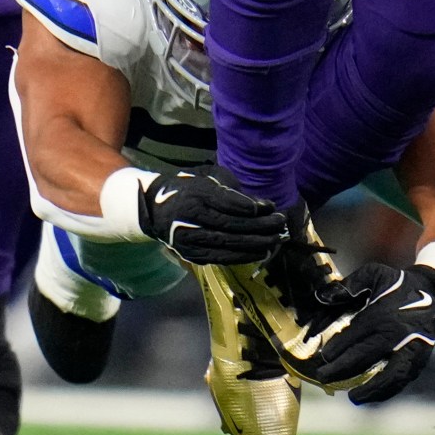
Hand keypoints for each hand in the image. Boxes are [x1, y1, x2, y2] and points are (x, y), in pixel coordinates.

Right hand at [139, 169, 286, 264]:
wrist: (154, 209)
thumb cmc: (188, 187)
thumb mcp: (207, 177)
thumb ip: (232, 190)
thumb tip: (260, 206)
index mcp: (195, 193)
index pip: (228, 203)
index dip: (252, 207)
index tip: (270, 206)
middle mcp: (191, 217)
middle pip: (232, 225)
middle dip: (260, 226)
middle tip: (280, 224)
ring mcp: (190, 239)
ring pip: (229, 244)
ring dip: (256, 243)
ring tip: (276, 240)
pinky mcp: (192, 254)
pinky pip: (221, 257)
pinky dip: (243, 256)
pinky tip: (260, 252)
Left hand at [311, 261, 434, 400]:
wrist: (434, 292)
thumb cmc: (398, 283)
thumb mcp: (373, 274)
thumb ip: (347, 285)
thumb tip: (321, 298)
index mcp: (381, 313)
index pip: (353, 335)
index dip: (337, 348)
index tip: (324, 356)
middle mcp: (395, 333)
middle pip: (364, 357)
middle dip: (341, 369)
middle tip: (323, 377)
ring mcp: (409, 348)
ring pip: (387, 375)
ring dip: (369, 388)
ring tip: (352, 397)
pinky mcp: (420, 358)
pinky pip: (403, 379)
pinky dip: (388, 390)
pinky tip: (375, 396)